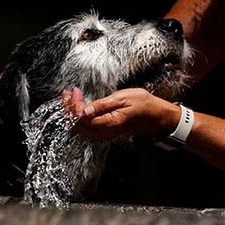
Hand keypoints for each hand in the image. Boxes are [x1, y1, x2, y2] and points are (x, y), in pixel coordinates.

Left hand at [62, 87, 180, 139]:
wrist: (156, 116)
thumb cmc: (143, 105)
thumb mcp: (123, 99)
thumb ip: (102, 105)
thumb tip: (85, 110)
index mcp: (108, 124)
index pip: (81, 118)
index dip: (74, 105)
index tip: (74, 91)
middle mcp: (104, 132)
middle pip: (78, 125)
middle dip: (69, 109)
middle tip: (67, 93)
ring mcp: (105, 133)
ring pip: (81, 127)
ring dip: (74, 113)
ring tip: (71, 97)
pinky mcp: (106, 131)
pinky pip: (88, 127)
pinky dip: (81, 116)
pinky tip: (81, 106)